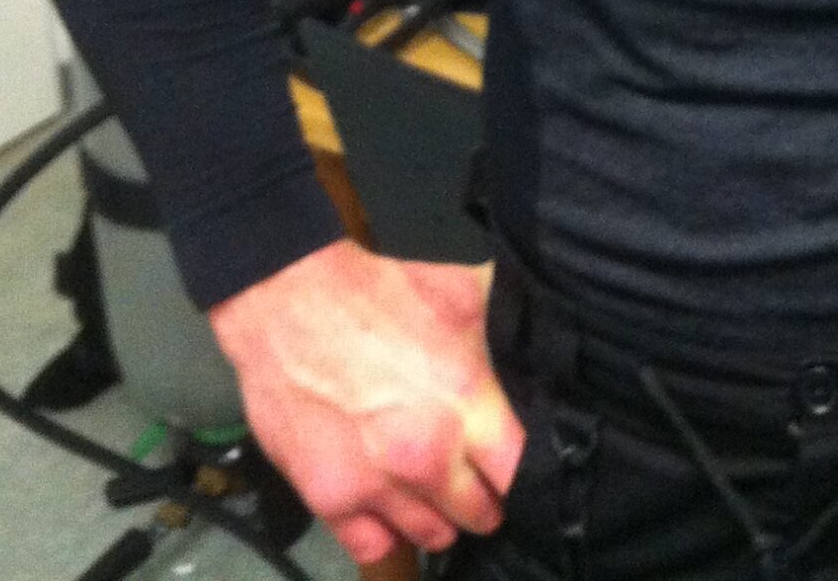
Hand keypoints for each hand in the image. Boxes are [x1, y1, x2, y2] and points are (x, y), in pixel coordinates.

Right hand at [208, 237, 522, 567]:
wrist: (291, 303)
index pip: (521, 472)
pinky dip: (388, 532)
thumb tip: (546, 336)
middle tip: (478, 477)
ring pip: (434, 536)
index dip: (527, 472)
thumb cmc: (382, 294)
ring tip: (437, 491)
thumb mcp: (462, 291)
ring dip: (441, 516)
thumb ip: (507, 327)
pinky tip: (393, 507)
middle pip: (482, 514)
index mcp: (468, 403)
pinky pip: (375, 546)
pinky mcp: (331, 501)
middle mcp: (428, 457)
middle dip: (485, 497)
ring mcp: (377, 486)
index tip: (517, 464)